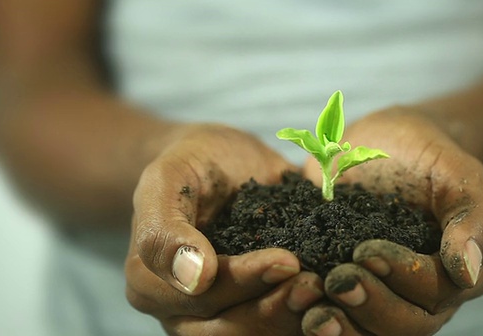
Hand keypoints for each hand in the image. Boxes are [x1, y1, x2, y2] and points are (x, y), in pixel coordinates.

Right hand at [125, 124, 323, 334]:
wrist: (216, 162)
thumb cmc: (191, 164)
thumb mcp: (166, 178)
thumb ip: (165, 227)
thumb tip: (194, 278)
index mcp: (151, 284)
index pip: (203, 298)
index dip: (245, 283)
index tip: (287, 260)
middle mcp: (182, 311)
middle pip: (229, 330)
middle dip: (274, 310)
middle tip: (315, 284)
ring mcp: (218, 316)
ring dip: (293, 319)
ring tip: (326, 291)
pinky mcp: (252, 309)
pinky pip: (277, 327)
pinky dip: (305, 318)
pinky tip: (331, 300)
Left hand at [302, 107, 482, 334]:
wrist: (386, 144)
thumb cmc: (427, 152)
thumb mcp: (456, 170)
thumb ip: (472, 215)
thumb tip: (470, 270)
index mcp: (459, 271)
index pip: (436, 291)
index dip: (403, 277)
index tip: (366, 250)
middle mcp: (425, 294)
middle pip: (405, 323)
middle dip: (370, 305)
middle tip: (336, 281)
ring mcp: (386, 293)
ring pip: (371, 329)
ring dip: (341, 324)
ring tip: (310, 310)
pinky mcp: (349, 284)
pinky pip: (338, 312)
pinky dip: (316, 313)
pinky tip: (290, 302)